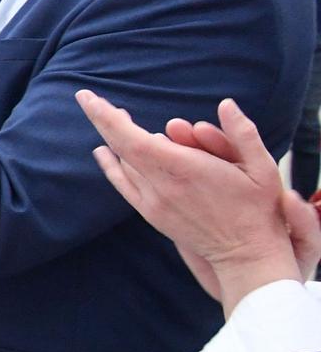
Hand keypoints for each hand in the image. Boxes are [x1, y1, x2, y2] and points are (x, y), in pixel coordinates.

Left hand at [77, 91, 309, 314]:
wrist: (245, 254)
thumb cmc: (258, 208)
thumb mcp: (262, 167)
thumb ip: (243, 133)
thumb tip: (226, 104)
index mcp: (184, 170)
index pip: (133, 139)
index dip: (108, 118)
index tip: (90, 98)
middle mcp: (161, 186)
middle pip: (121, 148)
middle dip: (104, 120)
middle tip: (93, 99)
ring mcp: (152, 202)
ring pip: (124, 164)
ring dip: (115, 138)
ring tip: (115, 116)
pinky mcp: (151, 214)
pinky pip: (123, 185)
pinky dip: (111, 166)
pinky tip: (103, 151)